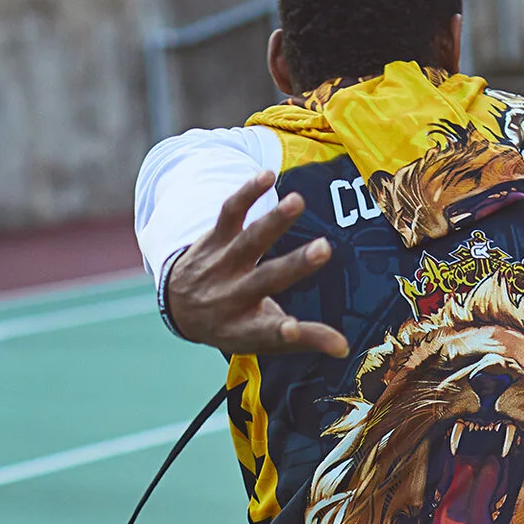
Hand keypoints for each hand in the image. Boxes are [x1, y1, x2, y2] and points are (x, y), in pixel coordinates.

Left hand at [163, 171, 350, 358]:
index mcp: (247, 329)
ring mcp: (221, 266)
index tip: (296, 329)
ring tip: (298, 202)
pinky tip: (268, 175)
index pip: (270, 334)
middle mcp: (232, 298)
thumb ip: (303, 342)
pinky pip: (229, 214)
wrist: (179, 306)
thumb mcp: (262, 339)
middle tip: (324, 249)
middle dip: (295, 266)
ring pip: (248, 242)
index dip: (289, 335)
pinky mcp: (213, 240)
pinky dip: (246, 194)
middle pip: (266, 280)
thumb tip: (344, 348)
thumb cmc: (234, 324)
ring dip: (273, 221)